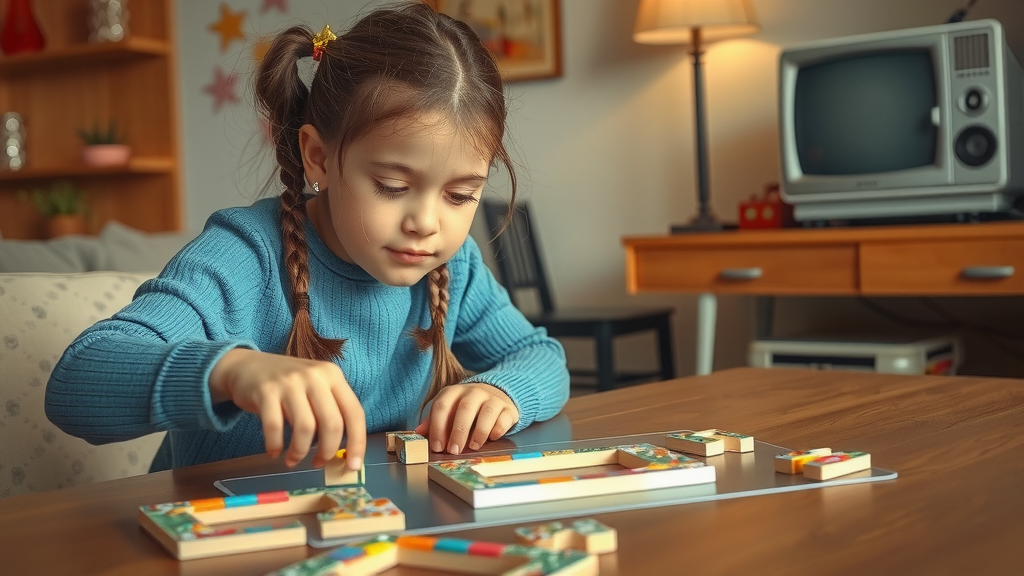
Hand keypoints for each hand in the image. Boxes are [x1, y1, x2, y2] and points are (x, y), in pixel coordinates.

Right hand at [208, 348, 365, 469]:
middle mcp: (314, 376)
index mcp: (333, 376)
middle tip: (318, 463)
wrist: (247, 366)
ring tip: (293, 459)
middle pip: (332, 424)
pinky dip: (276, 446)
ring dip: (300, 452)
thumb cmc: (288, 385)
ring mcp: (289, 382)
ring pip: (305, 428)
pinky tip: (275, 451)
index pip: (354, 413)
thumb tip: (345, 452)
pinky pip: (275, 428)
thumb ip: (331, 411)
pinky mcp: (265, 391)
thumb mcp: (316, 387)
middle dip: (327, 451)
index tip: (353, 466)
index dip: (357, 443)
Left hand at [414, 383, 518, 454]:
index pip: (442, 406)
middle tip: (454, 451)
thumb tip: (418, 434)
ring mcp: (492, 398)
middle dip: (458, 432)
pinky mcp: (508, 408)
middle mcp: (473, 391)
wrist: (496, 394)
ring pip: (486, 412)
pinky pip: (503, 418)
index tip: (437, 447)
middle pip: (464, 409)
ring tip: (473, 447)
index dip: (437, 427)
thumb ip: (434, 420)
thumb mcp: (449, 409)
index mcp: (454, 392)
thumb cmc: (467, 407)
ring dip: (479, 432)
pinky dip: (497, 430)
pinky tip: (492, 438)